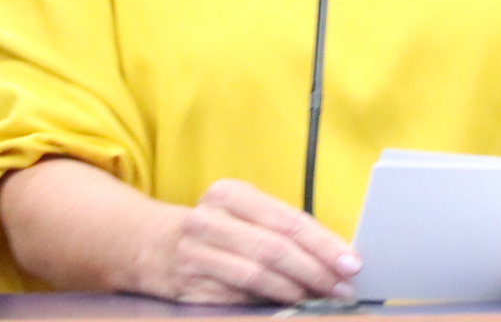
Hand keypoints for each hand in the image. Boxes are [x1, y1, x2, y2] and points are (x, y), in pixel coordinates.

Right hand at [137, 177, 362, 303]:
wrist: (150, 244)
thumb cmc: (213, 228)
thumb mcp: (241, 214)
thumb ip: (280, 229)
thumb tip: (333, 254)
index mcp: (230, 194)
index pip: (287, 220)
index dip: (323, 243)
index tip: (350, 262)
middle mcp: (210, 220)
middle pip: (274, 248)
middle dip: (315, 271)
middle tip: (342, 287)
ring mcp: (197, 254)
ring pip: (257, 276)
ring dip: (296, 291)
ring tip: (321, 298)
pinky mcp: (190, 285)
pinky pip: (237, 296)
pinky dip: (268, 303)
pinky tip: (289, 305)